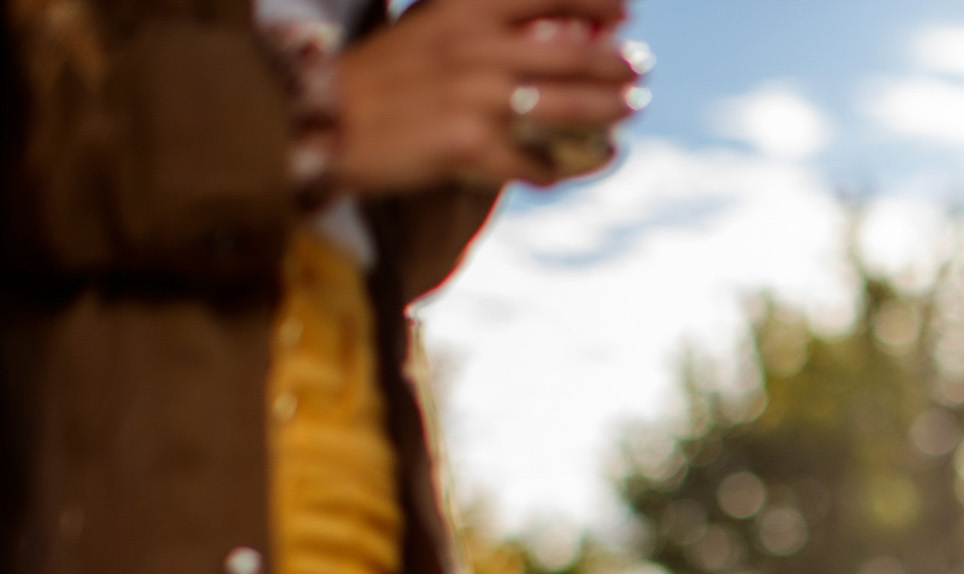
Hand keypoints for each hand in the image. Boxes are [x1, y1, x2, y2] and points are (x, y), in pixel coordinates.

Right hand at [333, 0, 641, 192]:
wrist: (324, 122)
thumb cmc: (379, 75)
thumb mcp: (426, 24)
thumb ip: (477, 21)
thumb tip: (533, 24)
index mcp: (465, 8)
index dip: (600, 2)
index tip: (627, 12)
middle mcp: (478, 47)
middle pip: (576, 56)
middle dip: (619, 66)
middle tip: (639, 71)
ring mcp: (478, 100)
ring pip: (571, 109)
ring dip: (611, 112)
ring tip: (628, 111)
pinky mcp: (473, 149)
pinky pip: (538, 163)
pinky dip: (564, 166)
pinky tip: (582, 162)